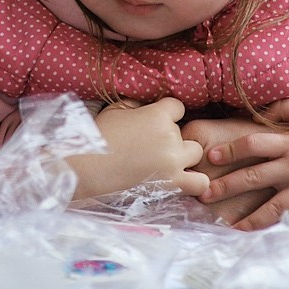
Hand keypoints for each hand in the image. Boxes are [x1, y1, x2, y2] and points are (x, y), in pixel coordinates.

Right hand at [67, 98, 209, 202]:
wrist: (88, 168)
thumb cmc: (98, 137)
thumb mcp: (115, 110)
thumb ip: (137, 105)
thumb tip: (147, 106)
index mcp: (157, 115)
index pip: (178, 107)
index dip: (168, 114)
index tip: (154, 123)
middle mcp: (170, 136)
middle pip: (188, 133)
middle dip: (176, 139)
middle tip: (156, 148)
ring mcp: (174, 161)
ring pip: (197, 154)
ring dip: (186, 158)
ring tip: (169, 164)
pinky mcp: (172, 184)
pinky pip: (200, 183)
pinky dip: (195, 182)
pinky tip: (180, 180)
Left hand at [194, 96, 288, 229]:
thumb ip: (285, 106)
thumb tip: (260, 108)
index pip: (252, 145)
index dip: (229, 150)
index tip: (209, 157)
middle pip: (253, 178)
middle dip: (225, 187)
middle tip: (203, 195)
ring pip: (272, 209)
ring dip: (250, 220)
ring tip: (231, 227)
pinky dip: (288, 233)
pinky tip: (270, 243)